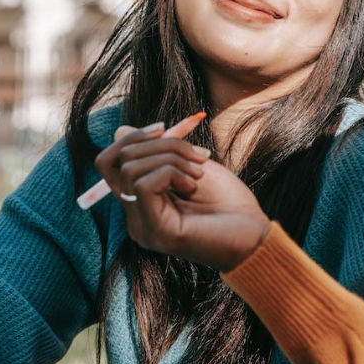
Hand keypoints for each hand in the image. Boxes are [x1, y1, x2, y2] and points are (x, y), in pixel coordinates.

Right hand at [94, 123, 270, 271]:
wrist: (255, 236)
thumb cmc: (228, 203)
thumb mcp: (188, 166)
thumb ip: (156, 151)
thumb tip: (120, 131)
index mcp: (141, 203)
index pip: (109, 162)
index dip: (132, 137)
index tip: (164, 127)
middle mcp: (135, 218)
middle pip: (119, 161)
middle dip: (159, 144)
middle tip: (197, 156)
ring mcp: (143, 227)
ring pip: (130, 169)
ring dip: (170, 158)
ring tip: (198, 173)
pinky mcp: (156, 233)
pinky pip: (144, 184)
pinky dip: (171, 172)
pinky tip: (193, 186)